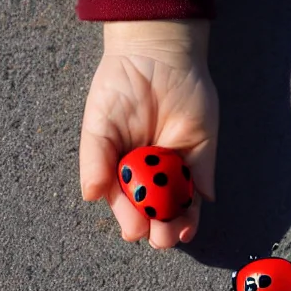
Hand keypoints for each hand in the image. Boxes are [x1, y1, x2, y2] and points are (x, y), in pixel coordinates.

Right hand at [80, 20, 218, 248]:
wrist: (157, 53)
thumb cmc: (119, 88)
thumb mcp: (98, 125)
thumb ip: (93, 160)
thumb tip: (91, 196)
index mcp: (120, 168)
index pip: (125, 201)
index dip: (129, 218)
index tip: (134, 230)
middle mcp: (146, 172)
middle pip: (151, 207)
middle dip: (155, 227)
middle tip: (158, 237)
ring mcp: (173, 166)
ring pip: (176, 203)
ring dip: (176, 223)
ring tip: (174, 235)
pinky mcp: (199, 156)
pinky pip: (198, 184)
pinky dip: (196, 204)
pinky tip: (191, 221)